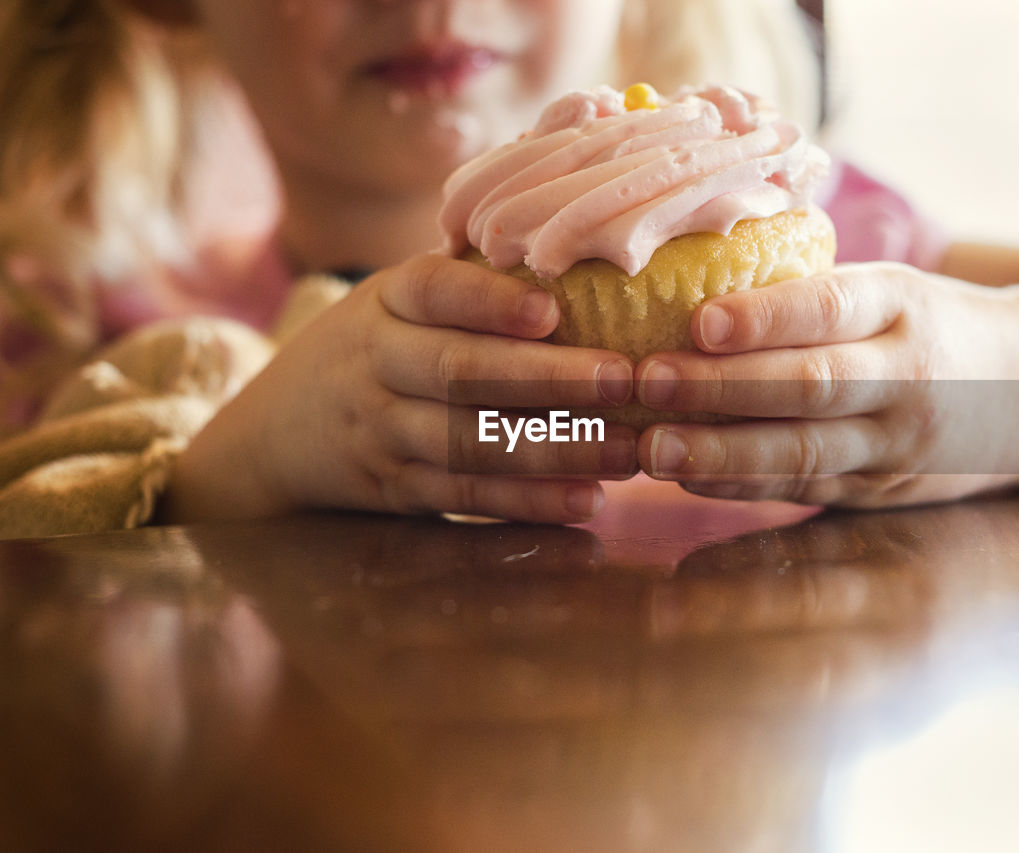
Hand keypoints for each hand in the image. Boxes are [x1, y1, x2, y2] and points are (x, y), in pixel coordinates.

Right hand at [163, 255, 636, 523]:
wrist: (275, 432)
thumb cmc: (377, 344)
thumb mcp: (401, 295)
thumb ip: (476, 261)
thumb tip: (580, 164)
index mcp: (387, 300)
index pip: (433, 290)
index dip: (490, 300)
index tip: (553, 308)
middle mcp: (378, 362)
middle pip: (461, 371)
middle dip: (547, 376)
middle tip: (623, 378)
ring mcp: (383, 430)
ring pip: (470, 441)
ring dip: (556, 448)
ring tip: (629, 448)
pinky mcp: (397, 490)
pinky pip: (467, 497)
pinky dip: (528, 502)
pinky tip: (588, 500)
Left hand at [633, 262, 1018, 507]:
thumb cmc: (938, 325)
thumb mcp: (895, 288)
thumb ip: (814, 295)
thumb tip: (691, 279)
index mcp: (904, 305)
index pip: (832, 307)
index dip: (766, 317)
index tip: (701, 320)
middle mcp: (906, 375)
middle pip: (810, 385)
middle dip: (722, 387)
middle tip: (648, 381)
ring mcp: (897, 442)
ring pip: (805, 452)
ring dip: (722, 452)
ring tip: (655, 448)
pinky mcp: (884, 490)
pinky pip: (806, 489)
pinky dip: (744, 486)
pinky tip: (689, 479)